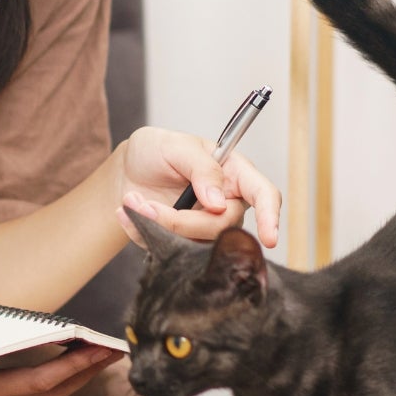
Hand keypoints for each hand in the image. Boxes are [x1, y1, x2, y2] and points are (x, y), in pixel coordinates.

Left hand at [113, 126, 280, 247]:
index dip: (270, 217)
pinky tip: (129, 213)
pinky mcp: (184, 242)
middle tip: (147, 205)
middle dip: (183, 221)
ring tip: (133, 202)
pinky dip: (144, 233)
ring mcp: (206, 226)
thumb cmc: (155, 151)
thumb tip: (219, 201)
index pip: (264, 195)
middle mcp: (226, 203)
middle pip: (223, 226)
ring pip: (197, 243)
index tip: (269, 238)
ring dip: (160, 226)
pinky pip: (171, 250)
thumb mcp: (175, 146)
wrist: (126, 171)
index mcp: (234, 173)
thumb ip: (201, 168)